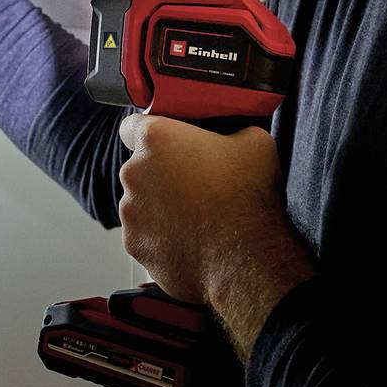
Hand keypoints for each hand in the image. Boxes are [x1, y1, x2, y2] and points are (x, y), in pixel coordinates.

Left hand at [117, 115, 314, 356]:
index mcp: (157, 139)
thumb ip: (230, 130)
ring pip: (141, 204)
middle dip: (162, 174)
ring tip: (197, 217)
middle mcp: (135, 173)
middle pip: (140, 168)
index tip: (167, 145)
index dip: (151, 135)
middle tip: (196, 185)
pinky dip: (161, 237)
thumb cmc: (248, 198)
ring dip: (160, 207)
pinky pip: (145, 235)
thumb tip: (230, 136)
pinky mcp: (135, 246)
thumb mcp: (254, 141)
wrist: (247, 259)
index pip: (132, 126)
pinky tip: (191, 240)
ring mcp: (131, 213)